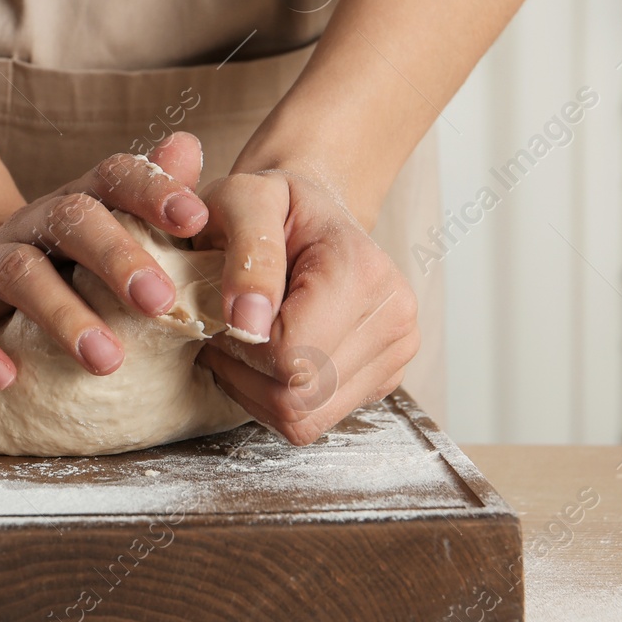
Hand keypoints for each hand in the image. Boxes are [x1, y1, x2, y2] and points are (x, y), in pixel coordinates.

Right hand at [0, 133, 209, 389]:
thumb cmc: (63, 267)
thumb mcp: (110, 233)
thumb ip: (152, 198)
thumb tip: (189, 146)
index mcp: (78, 205)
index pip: (113, 177)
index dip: (152, 190)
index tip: (194, 218)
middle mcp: (31, 225)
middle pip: (71, 220)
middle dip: (117, 257)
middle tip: (159, 301)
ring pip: (20, 274)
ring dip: (64, 316)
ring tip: (107, 361)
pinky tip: (4, 378)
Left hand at [196, 168, 419, 444]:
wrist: (311, 211)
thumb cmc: (271, 203)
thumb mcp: (243, 201)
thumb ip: (248, 257)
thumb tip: (249, 326)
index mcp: (362, 273)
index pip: (291, 357)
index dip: (240, 347)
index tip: (224, 311)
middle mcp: (394, 318)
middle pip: (299, 399)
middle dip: (245, 375)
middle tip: (225, 329)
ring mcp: (397, 354)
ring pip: (305, 420)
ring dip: (257, 391)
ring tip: (246, 340)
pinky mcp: (383, 380)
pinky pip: (315, 420)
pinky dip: (278, 398)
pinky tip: (269, 356)